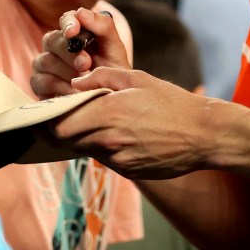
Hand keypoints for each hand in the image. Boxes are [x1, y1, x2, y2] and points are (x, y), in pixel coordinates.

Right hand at [31, 7, 129, 98]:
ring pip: (47, 61)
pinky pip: (43, 81)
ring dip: (67, 73)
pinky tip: (75, 95)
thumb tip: (81, 13)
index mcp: (74, 32)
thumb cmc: (111, 73)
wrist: (109, 101)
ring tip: (85, 84)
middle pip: (52, 39)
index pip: (66, 19)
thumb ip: (103, 27)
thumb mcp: (114, 49)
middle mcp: (55, 45)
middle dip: (70, 53)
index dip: (68, 23)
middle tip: (86, 65)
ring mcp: (44, 63)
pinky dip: (61, 88)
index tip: (74, 32)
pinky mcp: (38, 83)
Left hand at [47, 67, 216, 179]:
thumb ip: (101, 77)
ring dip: (80, 137)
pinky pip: (105, 158)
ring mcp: (119, 160)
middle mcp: (109, 141)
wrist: (204, 135)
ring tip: (91, 120)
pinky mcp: (128, 172)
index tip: (45, 110)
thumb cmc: (172, 102)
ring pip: (84, 150)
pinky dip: (102, 146)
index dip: (46, 120)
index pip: (59, 125)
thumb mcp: (137, 78)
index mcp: (109, 114)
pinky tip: (116, 133)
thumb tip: (75, 83)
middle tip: (58, 115)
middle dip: (56, 129)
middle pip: (65, 141)